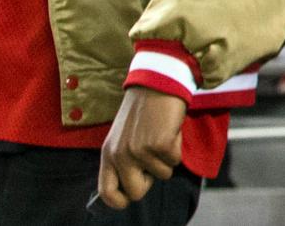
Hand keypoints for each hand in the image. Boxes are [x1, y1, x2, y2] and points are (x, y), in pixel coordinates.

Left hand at [96, 85, 185, 207]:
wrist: (157, 83)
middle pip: (136, 191)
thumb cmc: (143, 110)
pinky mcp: (160, 144)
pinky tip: (170, 130)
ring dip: (167, 159)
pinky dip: (178, 147)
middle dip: (150, 181)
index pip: (106, 192)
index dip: (119, 200)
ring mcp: (140, 151)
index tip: (130, 197)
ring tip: (162, 136)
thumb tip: (134, 183)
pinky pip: (175, 160)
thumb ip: (122, 159)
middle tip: (154, 162)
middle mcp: (121, 155)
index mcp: (108, 154)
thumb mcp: (123, 136)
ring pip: (162, 175)